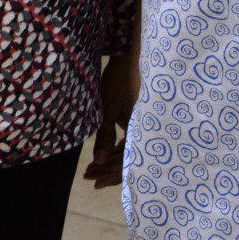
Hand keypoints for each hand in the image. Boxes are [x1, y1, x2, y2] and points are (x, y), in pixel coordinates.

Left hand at [82, 52, 139, 190]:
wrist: (132, 56)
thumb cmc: (119, 81)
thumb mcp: (107, 109)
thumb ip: (104, 135)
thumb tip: (98, 162)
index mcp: (144, 132)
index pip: (129, 163)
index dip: (112, 176)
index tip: (95, 183)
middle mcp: (150, 133)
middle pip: (130, 160)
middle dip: (108, 170)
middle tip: (88, 176)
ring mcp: (147, 127)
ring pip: (130, 151)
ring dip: (111, 160)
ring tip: (91, 167)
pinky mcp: (143, 121)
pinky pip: (132, 141)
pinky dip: (117, 148)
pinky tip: (103, 153)